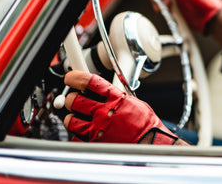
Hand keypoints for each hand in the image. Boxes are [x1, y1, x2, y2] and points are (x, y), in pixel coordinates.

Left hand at [63, 71, 177, 144]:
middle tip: (73, 100)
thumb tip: (103, 92)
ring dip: (71, 118)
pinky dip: (78, 135)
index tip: (70, 77)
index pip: (90, 82)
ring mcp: (98, 129)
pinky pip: (75, 138)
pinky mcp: (94, 144)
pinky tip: (84, 133)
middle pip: (75, 100)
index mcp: (116, 99)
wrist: (151, 143)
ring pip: (71, 120)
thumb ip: (116, 97)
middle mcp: (104, 113)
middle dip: (71, 99)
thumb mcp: (133, 102)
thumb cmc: (145, 124)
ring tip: (77, 118)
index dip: (76, 77)